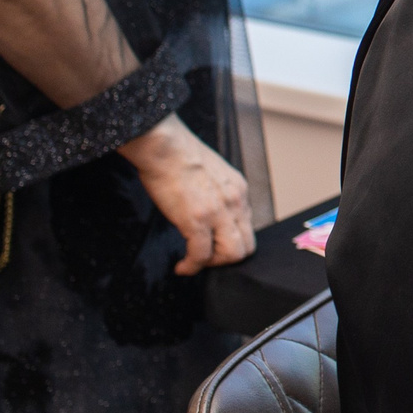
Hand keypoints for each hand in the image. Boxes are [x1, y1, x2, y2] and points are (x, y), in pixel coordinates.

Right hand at [118, 114, 253, 275]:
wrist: (164, 146)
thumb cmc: (179, 156)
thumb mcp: (212, 174)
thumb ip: (218, 194)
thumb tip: (209, 213)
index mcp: (239, 190)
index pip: (248, 228)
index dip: (231, 241)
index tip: (215, 246)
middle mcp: (236, 201)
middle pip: (246, 246)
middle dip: (226, 258)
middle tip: (206, 258)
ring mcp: (219, 212)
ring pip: (232, 254)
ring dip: (212, 264)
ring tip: (195, 262)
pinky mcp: (197, 220)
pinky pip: (201, 255)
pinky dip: (192, 266)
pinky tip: (182, 267)